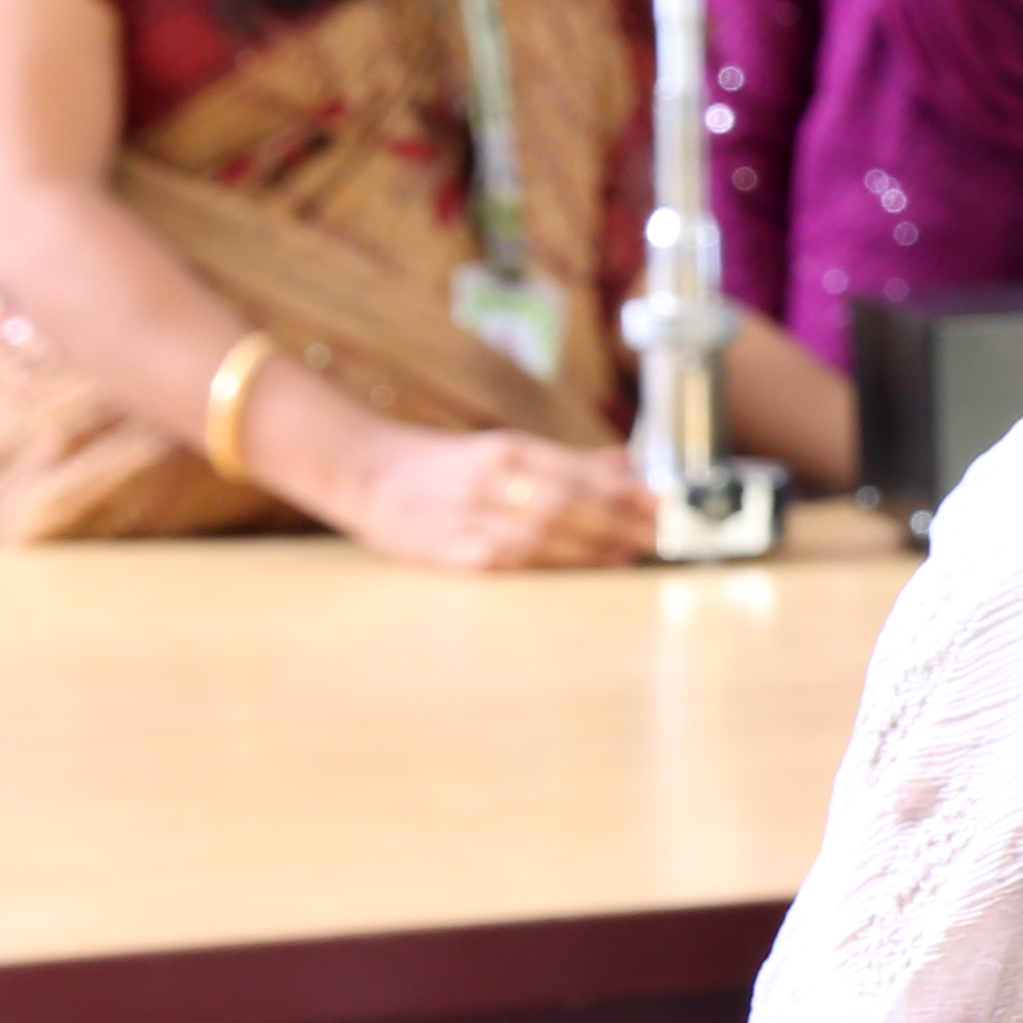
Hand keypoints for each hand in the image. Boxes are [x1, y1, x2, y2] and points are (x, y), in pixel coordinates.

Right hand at [319, 421, 659, 570]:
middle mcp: (488, 478)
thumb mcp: (505, 451)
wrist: (361, 471)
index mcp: (505, 449)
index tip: (662, 505)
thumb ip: (569, 461)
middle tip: (656, 539)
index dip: (623, 491)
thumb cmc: (444, 465)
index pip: (575, 470)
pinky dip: (544, 566)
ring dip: (590, 549)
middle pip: (564, 503)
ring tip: (626, 556)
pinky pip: (505, 561)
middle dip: (617, 523)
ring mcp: (465, 515)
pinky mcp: (447, 550)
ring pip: (539, 534)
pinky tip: (575, 573)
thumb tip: (632, 464)